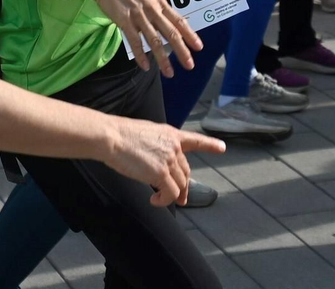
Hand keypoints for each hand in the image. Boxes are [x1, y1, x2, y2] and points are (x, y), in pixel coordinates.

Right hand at [78, 0, 201, 75]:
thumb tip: (171, 24)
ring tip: (169, 73)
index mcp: (160, 2)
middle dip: (182, 50)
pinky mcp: (124, 20)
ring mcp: (139, 15)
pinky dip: (140, 55)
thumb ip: (159, 9)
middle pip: (171, 32)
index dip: (190, 34)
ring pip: (154, 40)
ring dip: (162, 58)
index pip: (179, 20)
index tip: (199, 47)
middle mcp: (153, 9)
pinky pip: (135, 41)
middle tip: (190, 65)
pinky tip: (144, 66)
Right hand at [102, 118, 225, 207]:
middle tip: (182, 199)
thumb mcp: (146, 133)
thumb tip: (157, 160)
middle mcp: (173, 146)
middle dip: (185, 186)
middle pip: (185, 171)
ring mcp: (169, 160)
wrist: (112, 137)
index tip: (222, 148)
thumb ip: (158, 145)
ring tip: (160, 200)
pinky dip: (164, 200)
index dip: (209, 145)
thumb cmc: (121, 135)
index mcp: (170, 134)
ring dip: (174, 195)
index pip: (195, 140)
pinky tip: (155, 201)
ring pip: (180, 184)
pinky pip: (170, 193)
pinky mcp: (161, 174)